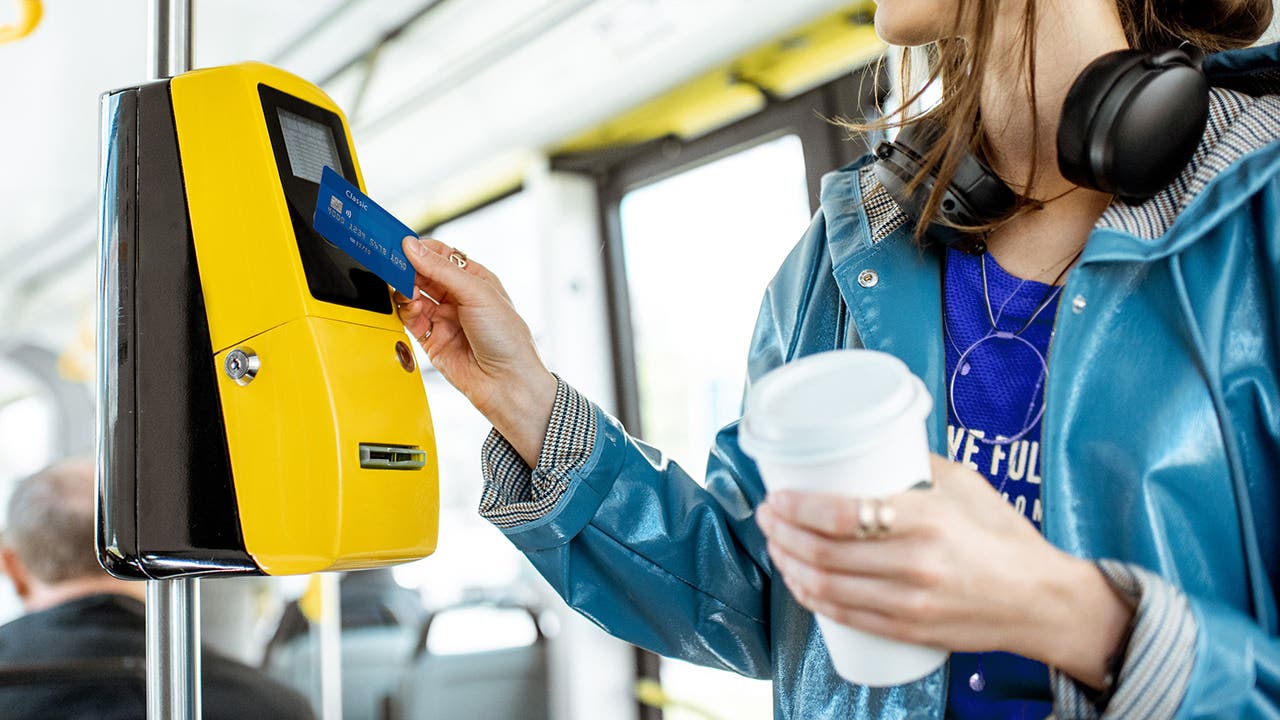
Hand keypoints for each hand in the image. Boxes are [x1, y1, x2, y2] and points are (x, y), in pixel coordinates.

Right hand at [396, 236, 556, 465]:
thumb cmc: (508, 339)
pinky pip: (410, 320)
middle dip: (408, 268)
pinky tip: (410, 308)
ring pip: (413, 296)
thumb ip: (442, 270)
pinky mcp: (432, 340)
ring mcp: (445, 319)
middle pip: (423, 274)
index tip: (400, 244)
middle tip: (393, 264)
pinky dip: (405, 311)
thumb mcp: (477, 294)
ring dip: (405, 290)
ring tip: (407, 291)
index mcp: (476, 281)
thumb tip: (413, 247)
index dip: (421, 249)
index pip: (441, 256)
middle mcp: (459, 298)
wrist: (507, 385)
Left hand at [755, 455, 1133, 687]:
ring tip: (775, 544)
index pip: (843, 514)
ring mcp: (909, 601)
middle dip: (782, 533)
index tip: (776, 496)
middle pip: (825, 552)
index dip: (798, 507)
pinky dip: (812, 598)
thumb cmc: (1003, 535)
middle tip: (767, 515)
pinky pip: (845, 615)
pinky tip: (797, 581)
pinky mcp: (908, 629)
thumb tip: (870, 444)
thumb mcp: (966, 484)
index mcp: (927, 520)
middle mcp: (915, 564)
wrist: (1041, 600)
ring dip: (789, 565)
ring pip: (827, 586)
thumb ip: (916, 465)